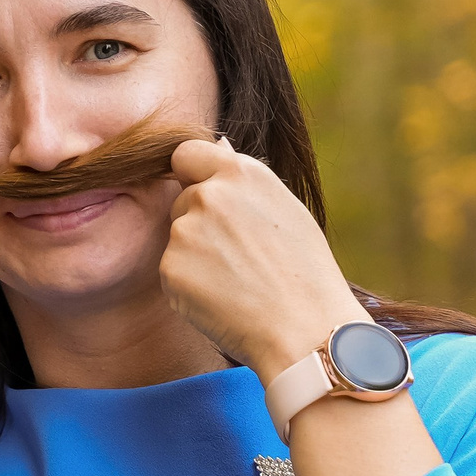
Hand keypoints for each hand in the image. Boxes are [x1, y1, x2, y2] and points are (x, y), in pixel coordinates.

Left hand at [160, 138, 366, 379]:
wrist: (304, 329)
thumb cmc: (305, 273)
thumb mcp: (286, 211)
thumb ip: (244, 183)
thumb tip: (218, 146)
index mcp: (241, 174)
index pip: (186, 154)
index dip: (191, 174)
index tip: (202, 194)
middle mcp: (209, 195)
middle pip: (183, 200)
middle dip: (200, 223)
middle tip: (240, 257)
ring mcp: (185, 231)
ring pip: (177, 238)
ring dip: (195, 256)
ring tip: (237, 281)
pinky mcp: (170, 267)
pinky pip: (172, 272)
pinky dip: (189, 286)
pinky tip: (224, 299)